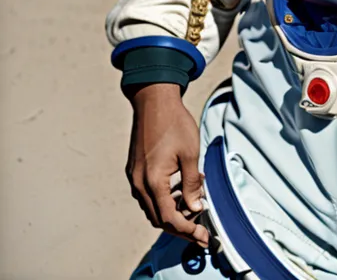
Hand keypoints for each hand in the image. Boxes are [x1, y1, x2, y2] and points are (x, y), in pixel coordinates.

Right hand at [126, 83, 208, 246]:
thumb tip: (196, 208)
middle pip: (158, 218)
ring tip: (194, 201)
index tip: (202, 236)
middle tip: (200, 228)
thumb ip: (192, 184)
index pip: (168, 218)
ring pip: (152, 208)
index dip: (186, 230)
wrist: (153, 100)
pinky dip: (164, 199)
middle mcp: (139, 183)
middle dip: (180, 225)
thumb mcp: (190, 153)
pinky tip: (181, 188)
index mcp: (153, 180)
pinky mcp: (134, 171)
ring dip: (172, 212)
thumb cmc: (174, 123)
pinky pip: (148, 195)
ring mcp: (134, 177)